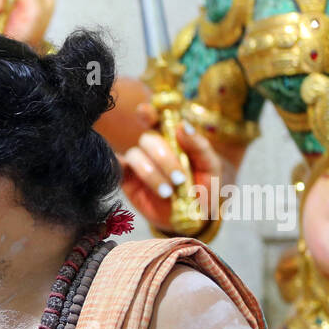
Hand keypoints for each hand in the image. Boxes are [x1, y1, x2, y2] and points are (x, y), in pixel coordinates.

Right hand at [120, 114, 223, 233]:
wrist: (195, 218)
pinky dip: (118, 170)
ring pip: (135, 156)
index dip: (148, 113)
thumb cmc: (205, 188)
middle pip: (148, 139)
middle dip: (163, 158)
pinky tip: (135, 182)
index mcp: (173, 138)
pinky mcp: (127, 181)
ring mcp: (138, 164)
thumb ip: (199, 145)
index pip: (158, 119)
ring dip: (151, 173)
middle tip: (179, 179)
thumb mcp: (211, 166)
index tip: (144, 111)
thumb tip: (183, 126)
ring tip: (168, 192)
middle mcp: (153, 148)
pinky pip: (117, 170)